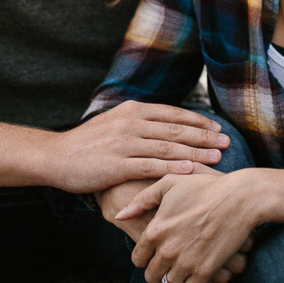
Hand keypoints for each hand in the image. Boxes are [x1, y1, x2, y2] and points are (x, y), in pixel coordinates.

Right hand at [47, 101, 228, 194]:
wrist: (56, 156)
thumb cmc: (88, 143)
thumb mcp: (115, 122)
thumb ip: (140, 121)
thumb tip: (168, 125)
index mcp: (132, 110)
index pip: (173, 114)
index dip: (197, 121)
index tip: (217, 128)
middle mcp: (131, 123)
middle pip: (175, 130)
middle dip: (204, 136)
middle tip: (226, 142)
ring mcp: (124, 144)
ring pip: (168, 148)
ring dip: (195, 153)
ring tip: (216, 158)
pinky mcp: (116, 165)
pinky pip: (150, 166)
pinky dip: (172, 169)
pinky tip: (189, 172)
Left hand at [119, 170, 261, 282]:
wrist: (239, 198)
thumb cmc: (204, 187)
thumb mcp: (169, 184)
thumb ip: (142, 200)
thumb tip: (120, 215)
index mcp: (155, 230)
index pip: (137, 259)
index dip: (145, 258)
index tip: (154, 253)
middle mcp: (167, 250)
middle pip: (151, 276)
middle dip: (157, 271)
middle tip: (168, 263)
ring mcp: (186, 263)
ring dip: (173, 281)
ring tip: (182, 271)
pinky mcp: (205, 272)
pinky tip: (195, 276)